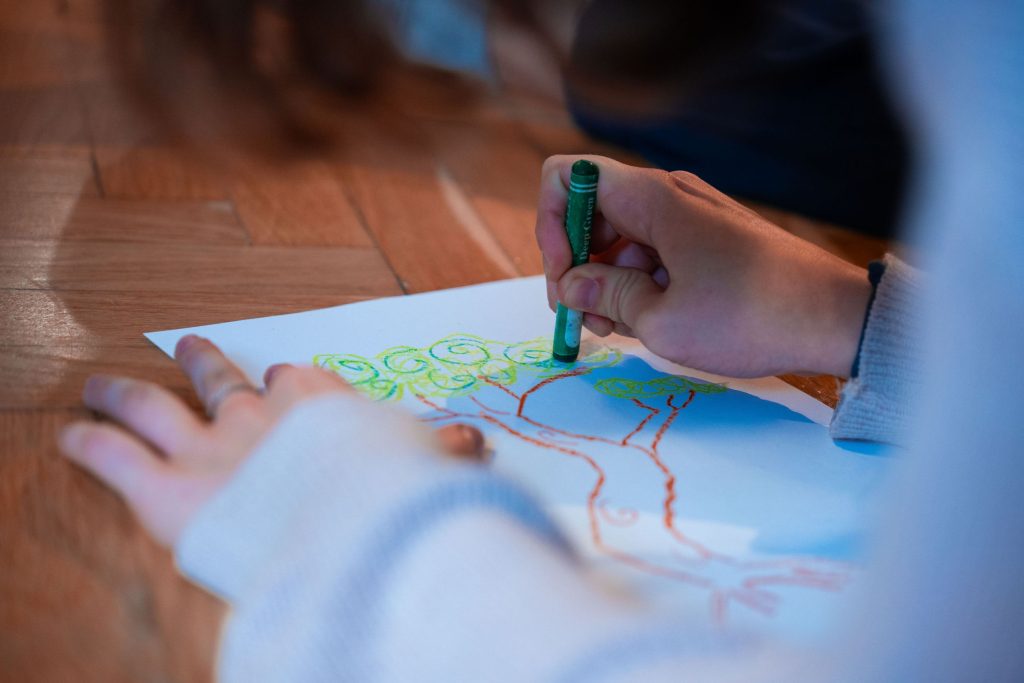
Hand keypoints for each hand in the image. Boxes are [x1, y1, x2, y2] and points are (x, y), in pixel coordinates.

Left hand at [59, 335, 484, 546]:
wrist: (339, 521)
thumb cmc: (384, 488)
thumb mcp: (422, 462)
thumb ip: (440, 450)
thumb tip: (475, 439)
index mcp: (312, 405)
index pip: (294, 382)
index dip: (285, 383)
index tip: (281, 382)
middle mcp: (253, 416)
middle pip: (222, 382)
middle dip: (205, 363)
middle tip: (191, 346)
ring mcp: (204, 447)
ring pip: (152, 407)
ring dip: (124, 392)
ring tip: (101, 384)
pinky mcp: (162, 486)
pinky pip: (113, 456)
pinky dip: (88, 442)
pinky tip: (69, 435)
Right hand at [536, 155, 871, 377]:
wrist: (836, 318)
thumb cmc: (750, 315)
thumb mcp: (661, 319)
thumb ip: (605, 296)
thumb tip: (571, 286)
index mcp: (651, 199)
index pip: (567, 178)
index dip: (550, 226)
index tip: (564, 279)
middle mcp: (669, 196)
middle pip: (592, 213)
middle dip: (576, 264)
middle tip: (584, 318)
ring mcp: (691, 216)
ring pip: (621, 238)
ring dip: (606, 282)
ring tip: (618, 330)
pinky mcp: (709, 239)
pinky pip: (653, 251)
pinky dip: (638, 283)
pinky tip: (647, 322)